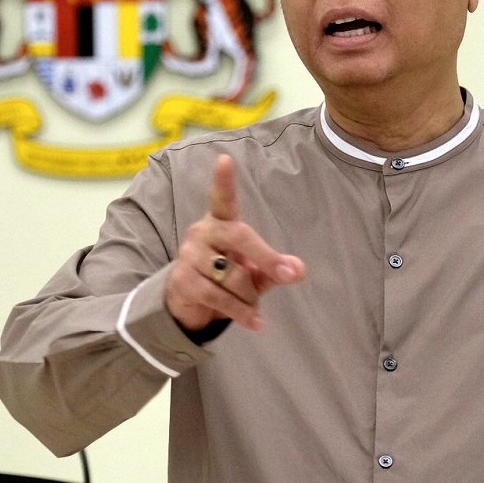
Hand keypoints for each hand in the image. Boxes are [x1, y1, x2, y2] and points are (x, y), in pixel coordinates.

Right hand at [165, 155, 305, 332]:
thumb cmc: (226, 276)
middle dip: (267, 258)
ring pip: (234, 276)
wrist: (187, 303)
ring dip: (250, 296)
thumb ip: (274, 267)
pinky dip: (244, 313)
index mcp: (220, 222)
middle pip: (241, 237)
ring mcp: (190, 256)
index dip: (224, 180)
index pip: (222, 198)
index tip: (225, 160)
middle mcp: (202, 233)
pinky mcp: (184, 281)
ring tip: (251, 303)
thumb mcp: (253, 270)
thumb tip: (299, 269)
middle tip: (289, 275)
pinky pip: (222, 298)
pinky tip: (257, 322)